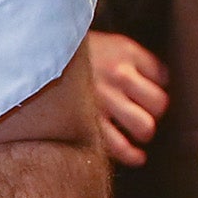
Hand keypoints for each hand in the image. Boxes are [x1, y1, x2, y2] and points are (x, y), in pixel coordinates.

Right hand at [83, 31, 166, 166]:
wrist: (35, 54)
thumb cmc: (72, 54)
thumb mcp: (104, 42)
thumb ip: (129, 58)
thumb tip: (156, 81)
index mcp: (125, 51)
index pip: (162, 76)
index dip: (159, 86)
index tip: (150, 91)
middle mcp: (118, 75)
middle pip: (159, 103)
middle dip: (155, 112)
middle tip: (145, 113)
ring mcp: (104, 100)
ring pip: (144, 126)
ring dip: (144, 131)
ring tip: (138, 132)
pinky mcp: (88, 121)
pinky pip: (120, 147)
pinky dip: (132, 155)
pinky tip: (136, 156)